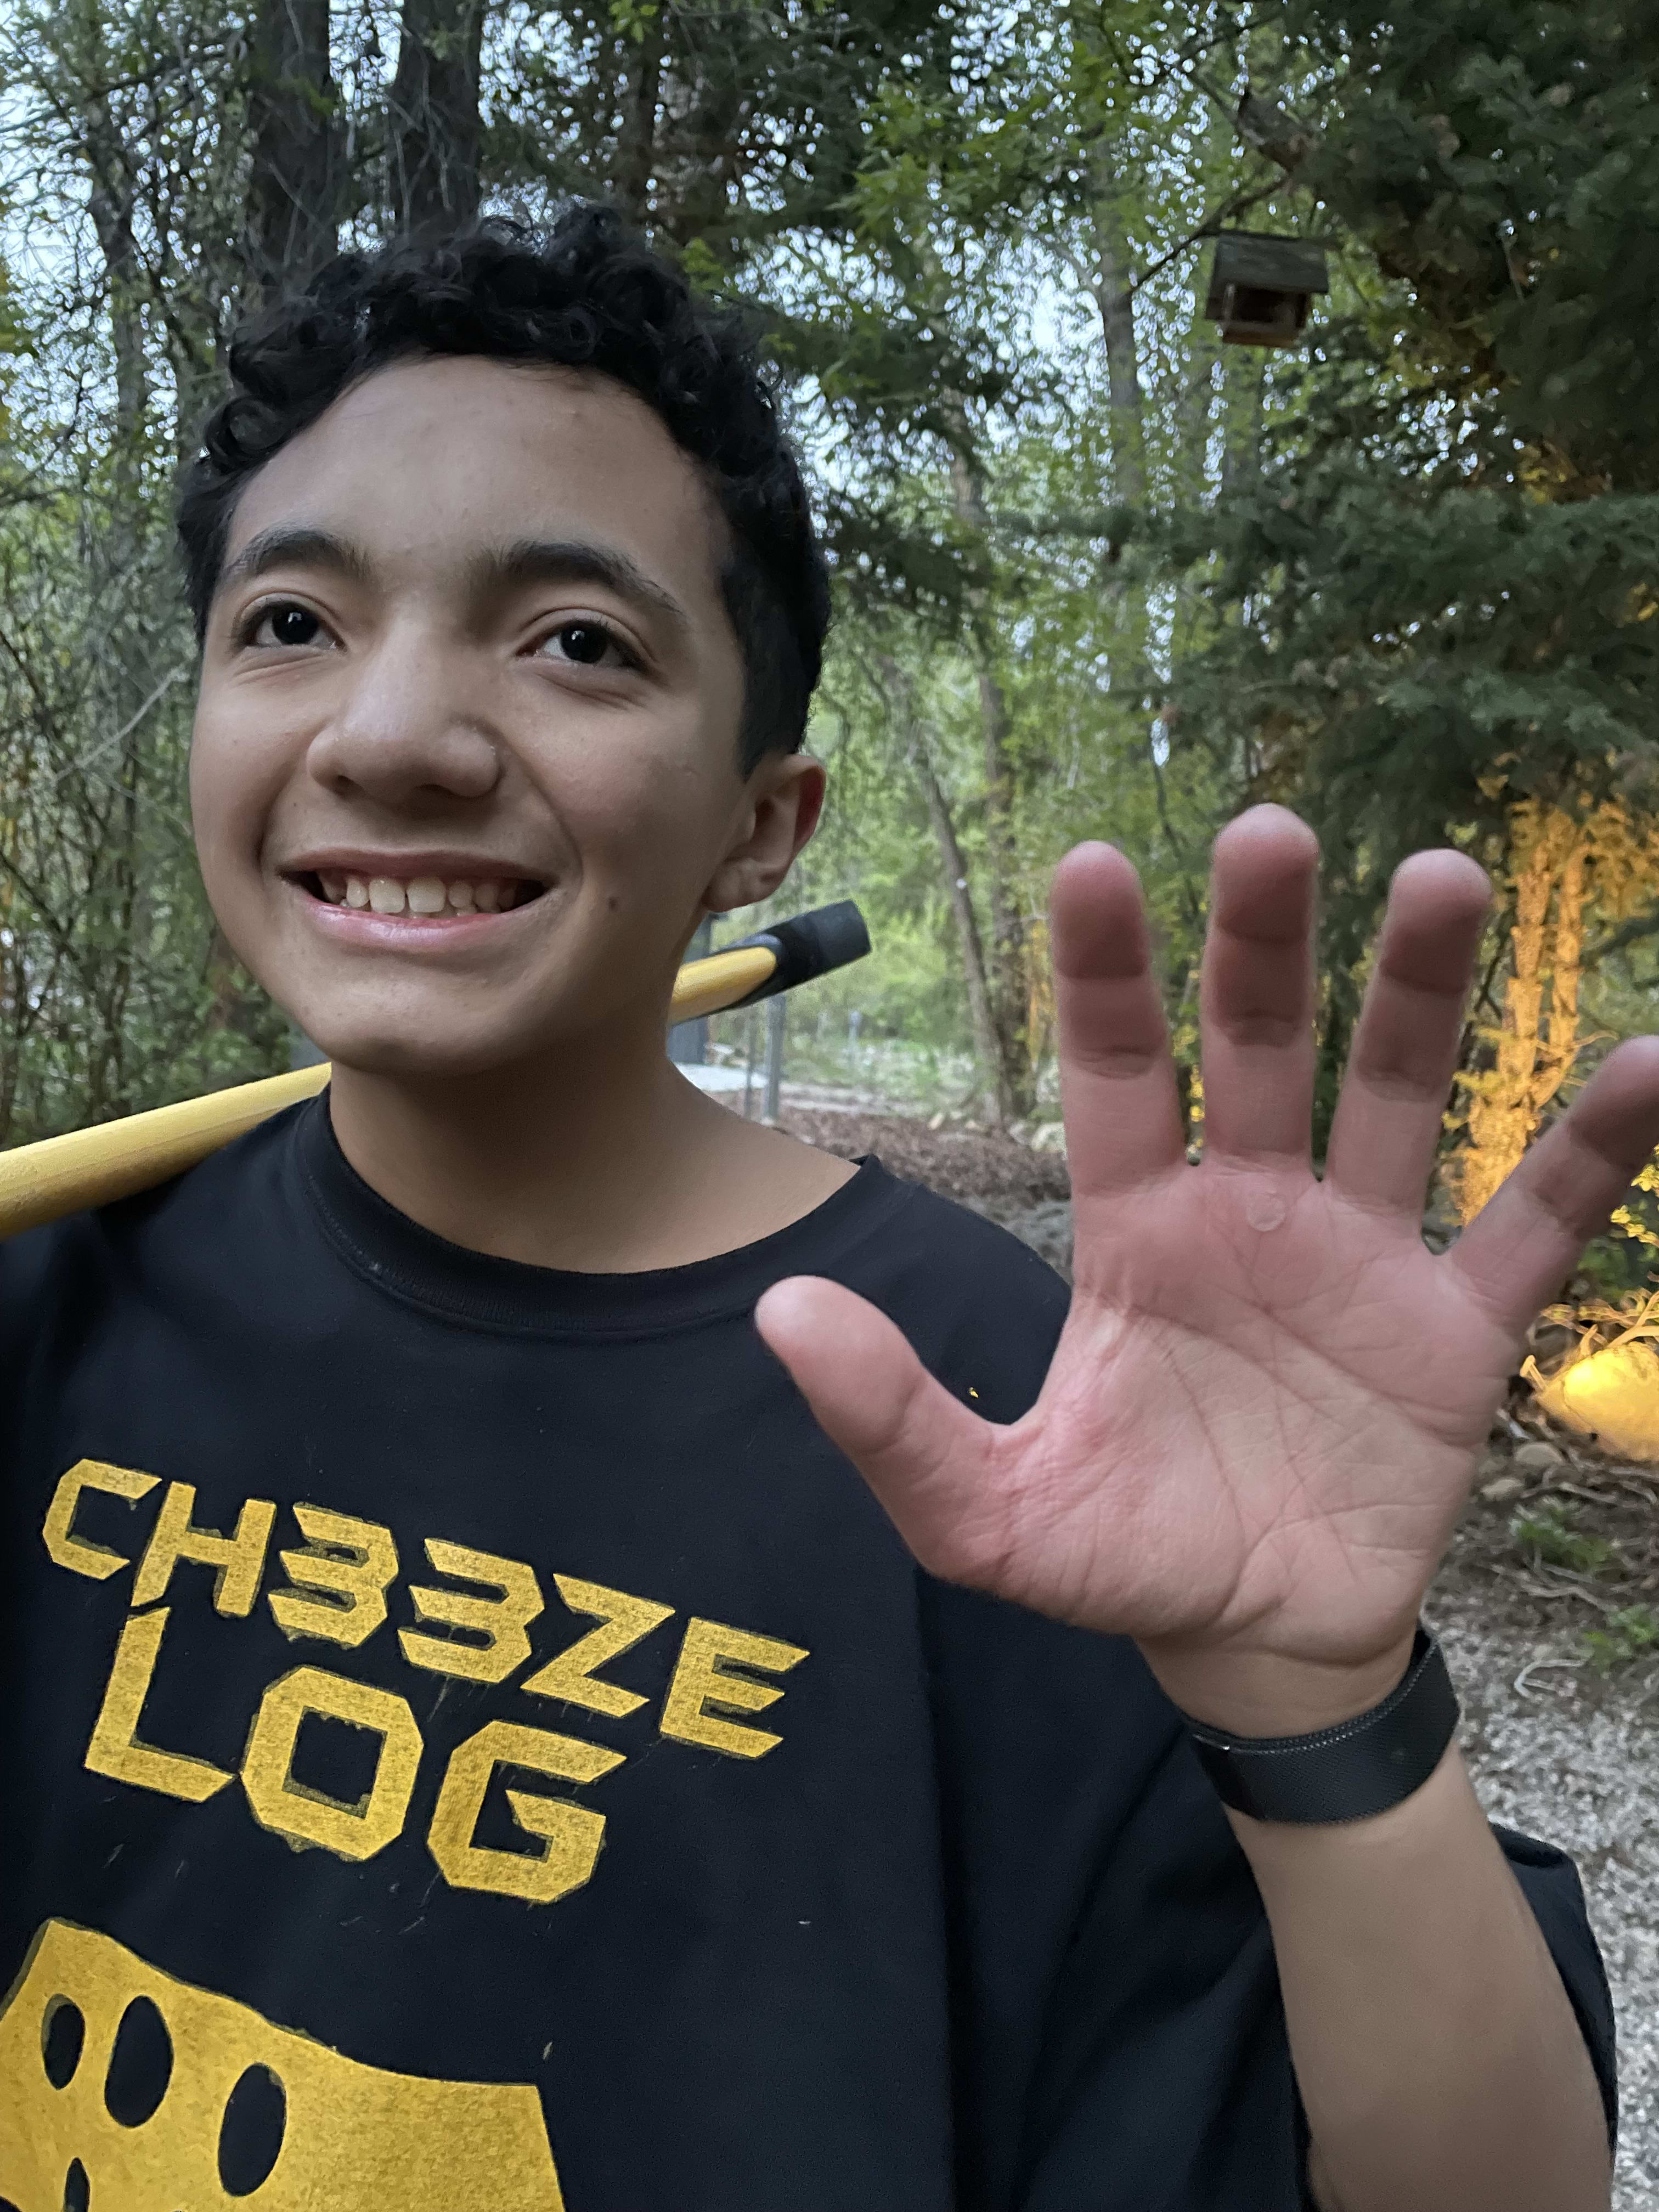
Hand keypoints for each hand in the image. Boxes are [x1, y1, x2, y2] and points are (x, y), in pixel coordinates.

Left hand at [756, 807, 1658, 1733]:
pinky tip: (1644, 1064)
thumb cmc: (1118, 1556)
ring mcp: (1362, 1259)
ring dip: (1423, 995)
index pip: (1117, 1078)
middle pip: (1260, 1051)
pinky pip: (1534, 1225)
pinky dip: (1589, 1152)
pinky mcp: (1458, 1330)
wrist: (1251, 1638)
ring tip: (1446, 879)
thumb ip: (892, 1419)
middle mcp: (1252, 1212)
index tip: (1093, 863)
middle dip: (1265, 945)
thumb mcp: (986, 1515)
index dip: (1106, 978)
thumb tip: (781, 1311)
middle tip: (1271, 833)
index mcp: (1138, 1234)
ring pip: (1403, 1099)